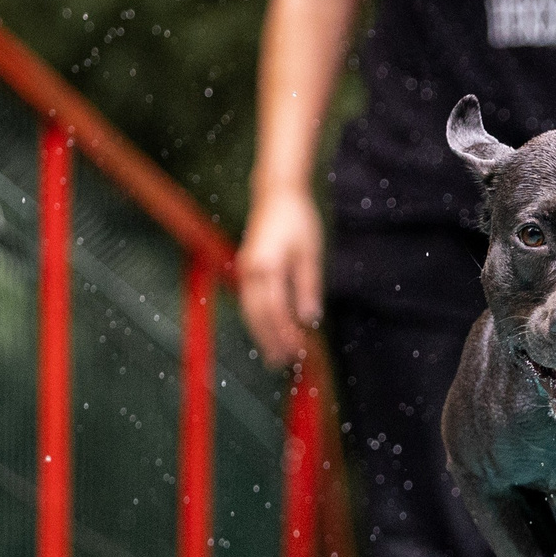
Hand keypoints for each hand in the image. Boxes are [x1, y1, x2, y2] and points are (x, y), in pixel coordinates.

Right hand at [235, 187, 323, 369]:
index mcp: (267, 267)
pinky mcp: (248, 269)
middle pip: (257, 316)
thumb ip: (308, 288)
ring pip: (250, 311)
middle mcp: (250, 271)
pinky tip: (269, 331)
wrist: (276, 193)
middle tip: (281, 363)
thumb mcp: (310, 254)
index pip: (275, 311)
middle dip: (269, 340)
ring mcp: (246, 270)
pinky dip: (259, 319)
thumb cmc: (297, 220)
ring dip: (262, 334)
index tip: (298, 350)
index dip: (285, 333)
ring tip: (274, 354)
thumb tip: (309, 319)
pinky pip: (250, 301)